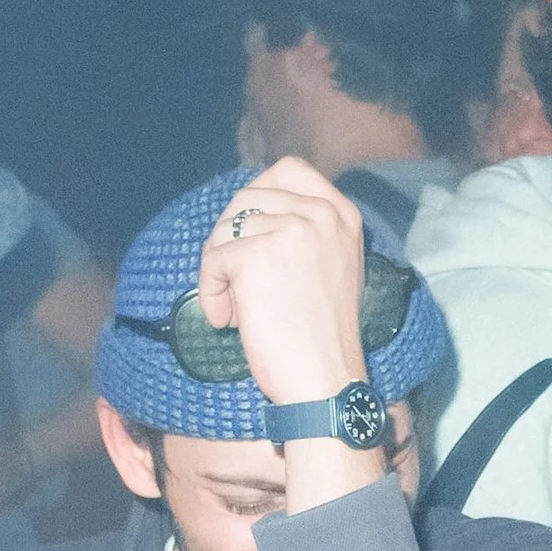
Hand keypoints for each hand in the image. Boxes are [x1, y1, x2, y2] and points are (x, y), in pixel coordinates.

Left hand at [193, 158, 368, 407]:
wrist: (324, 380)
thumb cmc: (321, 338)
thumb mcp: (330, 267)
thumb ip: (303, 233)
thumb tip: (249, 214)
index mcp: (342, 214)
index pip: (288, 170)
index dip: (257, 196)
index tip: (248, 234)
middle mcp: (320, 213)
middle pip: (246, 196)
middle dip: (230, 239)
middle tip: (234, 284)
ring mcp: (290, 229)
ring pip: (224, 229)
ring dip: (218, 271)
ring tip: (233, 308)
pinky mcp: (257, 254)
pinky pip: (213, 260)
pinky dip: (210, 292)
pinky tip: (227, 321)